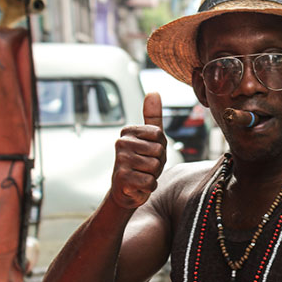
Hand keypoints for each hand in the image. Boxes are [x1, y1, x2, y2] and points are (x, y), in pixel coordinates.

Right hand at [108, 92, 166, 209]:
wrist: (126, 190)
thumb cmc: (141, 162)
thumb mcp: (150, 138)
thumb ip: (152, 116)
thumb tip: (153, 92)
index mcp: (128, 131)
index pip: (159, 135)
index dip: (160, 147)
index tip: (149, 153)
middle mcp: (122, 143)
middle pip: (159, 151)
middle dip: (158, 163)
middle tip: (145, 167)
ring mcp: (121, 160)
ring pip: (155, 166)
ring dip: (153, 175)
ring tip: (141, 175)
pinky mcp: (122, 178)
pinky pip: (150, 181)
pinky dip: (148, 187)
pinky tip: (138, 185)